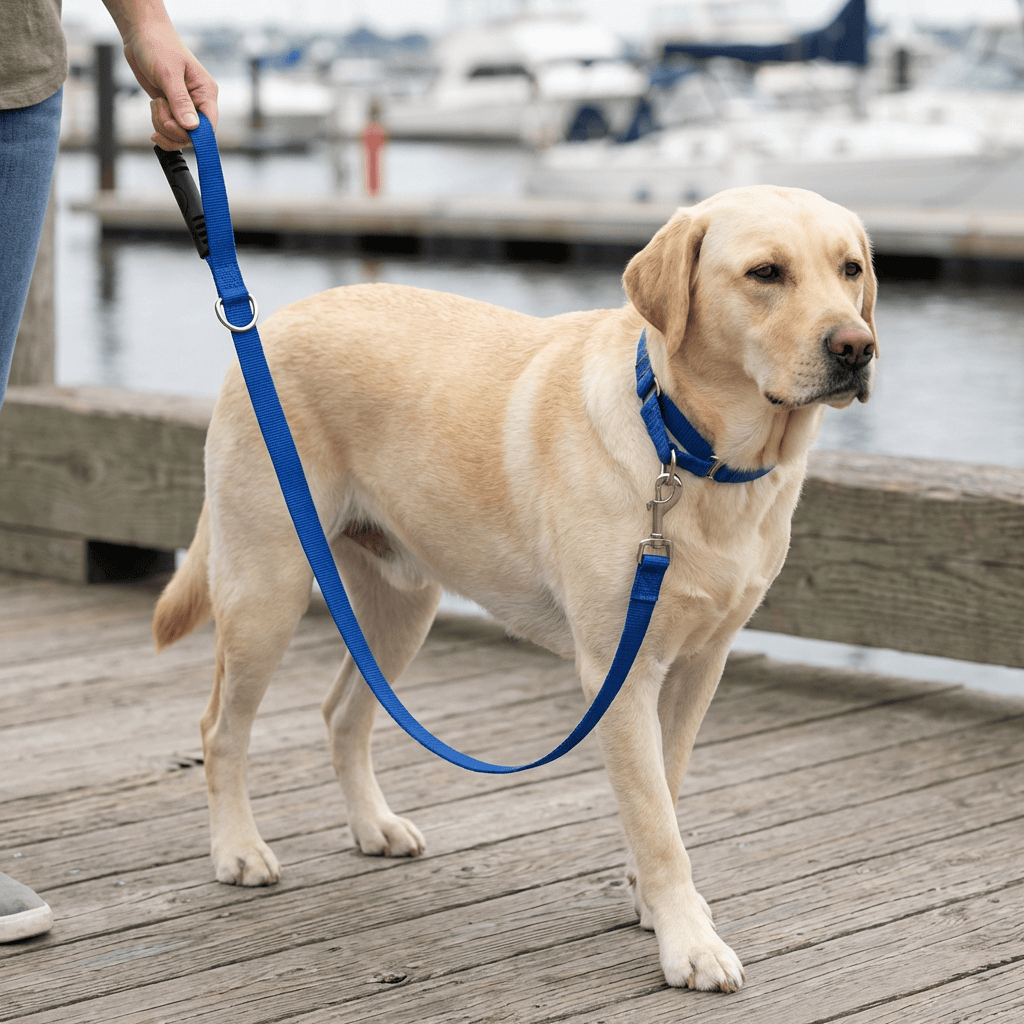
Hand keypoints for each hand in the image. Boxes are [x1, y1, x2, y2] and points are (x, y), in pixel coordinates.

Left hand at [118, 17, 218, 149]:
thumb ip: (180, 101)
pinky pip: (167, 128)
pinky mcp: (172, 108)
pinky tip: (154, 108)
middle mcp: (198, 103)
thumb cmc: (158, 46)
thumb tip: (192, 127)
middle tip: (159, 106)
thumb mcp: (169, 73)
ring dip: (161, 123)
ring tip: (156, 103)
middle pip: (192, 135)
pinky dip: (158, 123)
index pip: (209, 126)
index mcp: (206, 93)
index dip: (194, 135)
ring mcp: (184, 107)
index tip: (172, 127)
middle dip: (172, 127)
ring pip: (177, 134)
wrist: (142, 34)